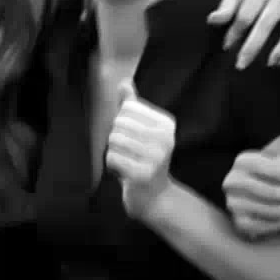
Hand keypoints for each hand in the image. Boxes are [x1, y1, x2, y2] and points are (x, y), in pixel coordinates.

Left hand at [106, 82, 177, 219]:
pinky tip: (123, 171)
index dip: (121, 121)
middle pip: (119, 123)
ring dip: (113, 152)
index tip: (133, 137)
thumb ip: (132, 106)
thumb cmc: (145, 159)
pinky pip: (112, 157)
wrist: (155, 197)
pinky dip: (111, 164)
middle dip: (116, 138)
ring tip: (125, 161)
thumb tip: (124, 82)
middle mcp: (166, 138)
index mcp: (167, 123)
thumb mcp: (142, 130)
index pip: (128, 107)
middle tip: (127, 152)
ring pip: (114, 140)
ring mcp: (156, 157)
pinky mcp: (143, 174)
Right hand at [222, 150, 279, 239]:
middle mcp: (233, 181)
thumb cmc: (269, 176)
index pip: (271, 167)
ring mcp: (233, 203)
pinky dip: (278, 223)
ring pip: (272, 210)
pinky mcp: (238, 222)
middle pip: (273, 191)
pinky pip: (266, 226)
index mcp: (244, 161)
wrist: (250, 196)